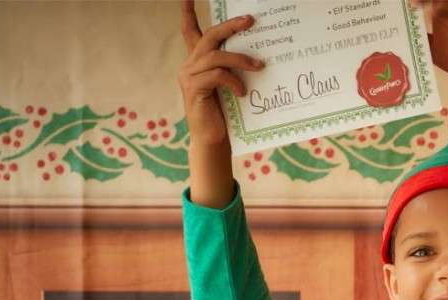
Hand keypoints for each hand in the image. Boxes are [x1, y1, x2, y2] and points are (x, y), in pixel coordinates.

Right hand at [178, 0, 263, 146]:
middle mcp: (190, 64)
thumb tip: (259, 56)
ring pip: (215, 56)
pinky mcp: (193, 89)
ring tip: (259, 67)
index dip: (188, 12)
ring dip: (240, 59)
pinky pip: (216, 75)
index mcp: (197, 61)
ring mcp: (189, 76)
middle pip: (209, 37)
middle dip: (230, 26)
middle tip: (250, 20)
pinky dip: (233, 80)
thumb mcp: (230, 85)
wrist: (212, 138)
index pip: (190, 30)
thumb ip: (233, 68)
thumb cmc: (224, 112)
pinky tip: (243, 91)